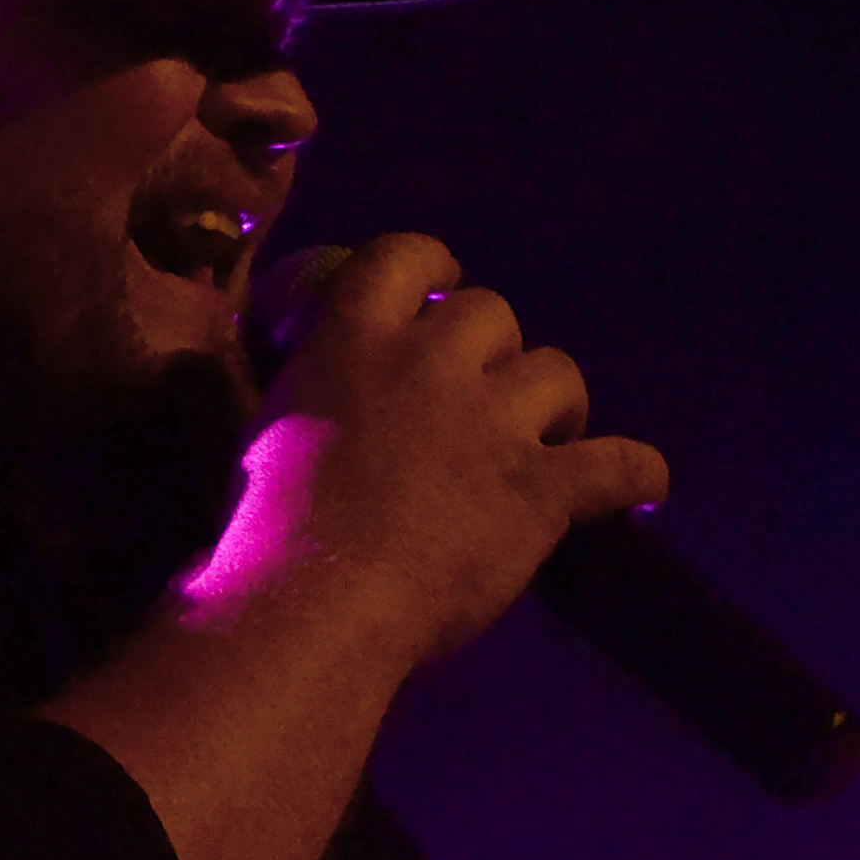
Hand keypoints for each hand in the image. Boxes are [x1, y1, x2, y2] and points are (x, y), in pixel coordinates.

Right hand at [210, 232, 669, 671]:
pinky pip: (618, 466)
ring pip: (558, 372)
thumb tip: (217, 370)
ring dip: (553, 404)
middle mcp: (431, 362)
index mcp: (353, 337)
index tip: (436, 295)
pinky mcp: (541, 493)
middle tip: (472, 401)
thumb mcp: (243, 431)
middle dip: (489, 351)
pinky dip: (635, 475)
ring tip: (540, 444)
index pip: (409, 254)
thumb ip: (260, 388)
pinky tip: (642, 489)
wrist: (311, 605)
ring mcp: (494, 425)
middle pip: (492, 312)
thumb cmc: (256, 531)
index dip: (433, 270)